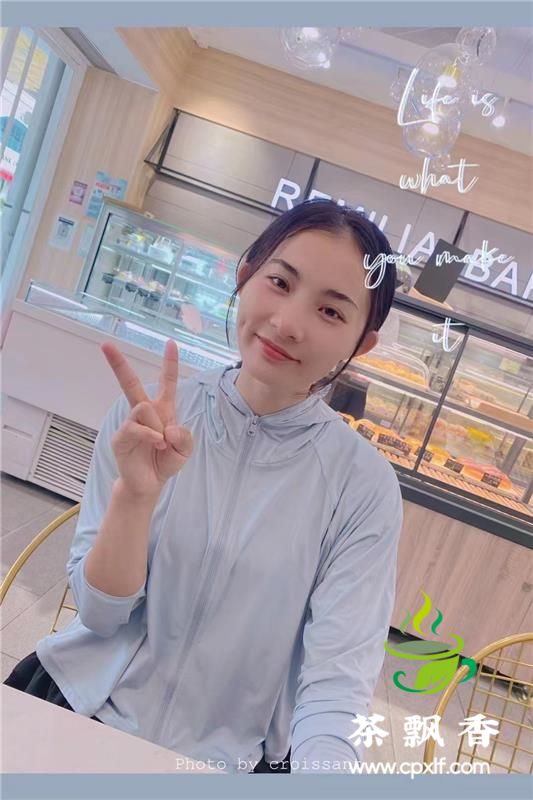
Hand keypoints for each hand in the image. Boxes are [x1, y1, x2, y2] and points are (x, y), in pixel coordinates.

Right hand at [101, 339, 193, 499]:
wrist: (149, 484)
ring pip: (143, 407)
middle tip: (106, 344)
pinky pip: (135, 426)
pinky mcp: (121, 436)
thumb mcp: (185, 449)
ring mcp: (130, 423)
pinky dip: (149, 435)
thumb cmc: (165, 462)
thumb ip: (185, 436)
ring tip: (160, 442)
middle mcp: (144, 412)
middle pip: (130, 382)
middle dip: (118, 364)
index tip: (171, 343)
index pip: (167, 382)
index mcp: (162, 410)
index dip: (169, 363)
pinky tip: (156, 444)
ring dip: (156, 425)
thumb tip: (167, 427)